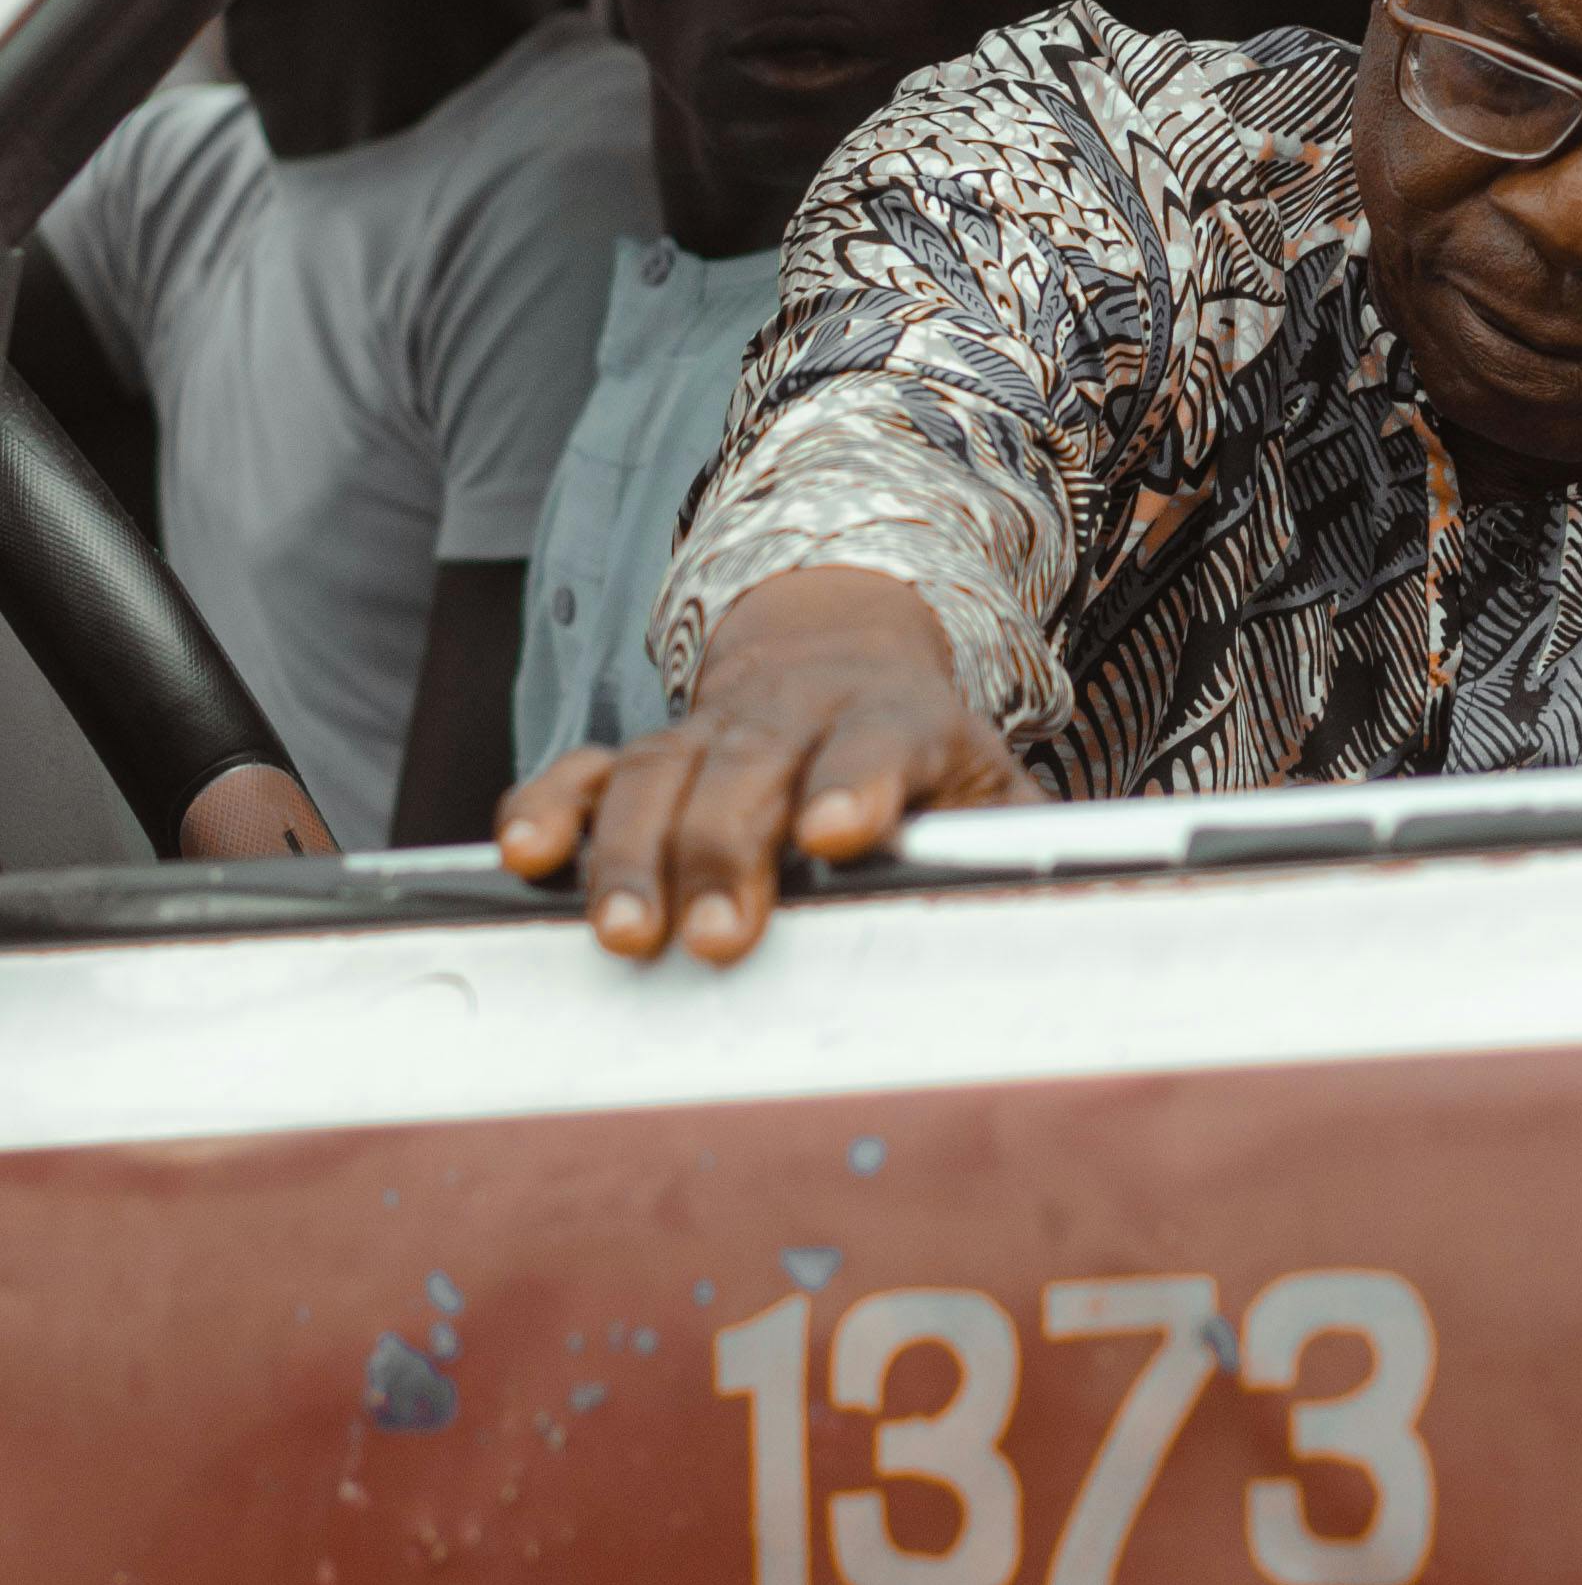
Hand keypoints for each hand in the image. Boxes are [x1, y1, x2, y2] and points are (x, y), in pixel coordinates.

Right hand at [496, 566, 1034, 968]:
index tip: (836, 830)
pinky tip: (524, 855)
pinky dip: (549, 807)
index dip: (857, 783)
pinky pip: (585, 769)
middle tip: (718, 935)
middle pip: (752, 770)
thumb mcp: (986, 782)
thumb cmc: (920, 751)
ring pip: (657, 772)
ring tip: (620, 929)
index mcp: (895, 721)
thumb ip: (1014, 842)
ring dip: (630, 851)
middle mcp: (794, 718)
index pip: (880, 744)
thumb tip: (1054, 911)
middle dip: (728, 850)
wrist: (844, 649)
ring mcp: (712, 731)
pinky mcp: (649, 749)